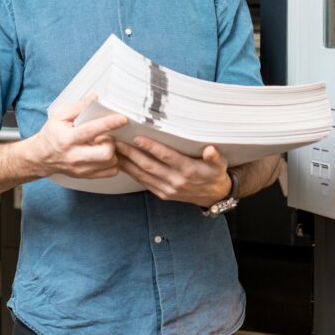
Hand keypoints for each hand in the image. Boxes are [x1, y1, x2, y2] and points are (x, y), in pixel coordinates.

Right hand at [24, 94, 125, 178]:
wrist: (41, 157)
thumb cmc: (51, 135)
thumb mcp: (59, 116)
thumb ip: (78, 107)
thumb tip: (94, 98)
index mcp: (67, 139)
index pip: (91, 131)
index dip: (108, 123)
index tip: (121, 119)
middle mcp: (75, 156)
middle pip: (105, 153)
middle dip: (111, 142)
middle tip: (106, 136)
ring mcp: (81, 169)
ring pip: (111, 163)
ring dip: (113, 151)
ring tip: (104, 144)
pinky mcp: (87, 176)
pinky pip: (111, 172)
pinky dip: (113, 162)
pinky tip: (105, 153)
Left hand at [115, 137, 230, 206]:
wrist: (214, 196)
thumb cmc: (214, 175)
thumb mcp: (220, 165)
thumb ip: (215, 157)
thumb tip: (210, 150)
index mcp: (188, 170)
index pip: (166, 157)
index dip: (152, 147)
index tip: (137, 138)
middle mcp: (175, 180)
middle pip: (149, 166)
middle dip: (131, 154)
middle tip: (116, 142)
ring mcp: (167, 189)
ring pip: (143, 175)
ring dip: (127, 164)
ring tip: (114, 152)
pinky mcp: (163, 194)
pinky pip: (144, 183)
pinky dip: (132, 174)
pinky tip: (123, 165)